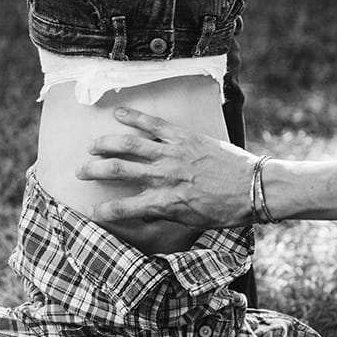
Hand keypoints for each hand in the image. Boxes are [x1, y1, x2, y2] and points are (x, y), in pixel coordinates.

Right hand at [79, 107, 258, 229]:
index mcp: (166, 202)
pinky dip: (135, 118)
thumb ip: (167, 216)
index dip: (104, 212)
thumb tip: (146, 216)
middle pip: (118, 171)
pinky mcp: (184, 137)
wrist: (255, 188)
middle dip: (94, 171)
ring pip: (130, 145)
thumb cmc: (227, 210)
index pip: (125, 209)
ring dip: (106, 144)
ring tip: (92, 146)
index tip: (91, 212)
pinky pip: (154, 125)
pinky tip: (119, 114)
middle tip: (80, 172)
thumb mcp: (193, 222)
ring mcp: (173, 154)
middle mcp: (165, 176)